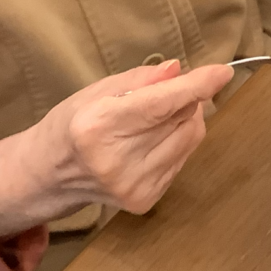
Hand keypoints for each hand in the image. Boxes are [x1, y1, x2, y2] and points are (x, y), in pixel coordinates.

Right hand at [0, 60, 231, 238]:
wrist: (48, 175)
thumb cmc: (72, 123)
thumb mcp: (97, 90)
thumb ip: (141, 79)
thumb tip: (179, 70)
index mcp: (98, 126)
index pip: (161, 103)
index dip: (197, 85)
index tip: (222, 72)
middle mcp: (116, 161)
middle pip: (181, 118)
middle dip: (187, 97)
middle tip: (170, 90)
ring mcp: (132, 186)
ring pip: (189, 139)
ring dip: (185, 119)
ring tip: (157, 116)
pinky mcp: (144, 200)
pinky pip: (183, 159)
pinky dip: (178, 141)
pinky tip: (152, 140)